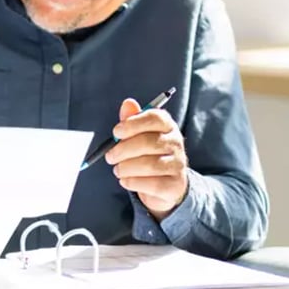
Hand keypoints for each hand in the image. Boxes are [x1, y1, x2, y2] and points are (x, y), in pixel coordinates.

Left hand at [106, 98, 188, 219]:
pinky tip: (126, 180)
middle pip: (148, 142)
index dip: (133, 123)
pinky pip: (151, 184)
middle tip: (110, 156)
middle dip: (123, 150)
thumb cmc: (147, 155)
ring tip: (118, 170)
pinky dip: (132, 182)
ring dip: (126, 168)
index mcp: (167, 126)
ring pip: (149, 165)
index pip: (155, 118)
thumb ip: (131, 121)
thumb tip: (128, 103)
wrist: (166, 184)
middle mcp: (176, 143)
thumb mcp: (138, 136)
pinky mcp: (175, 185)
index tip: (116, 132)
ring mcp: (178, 164)